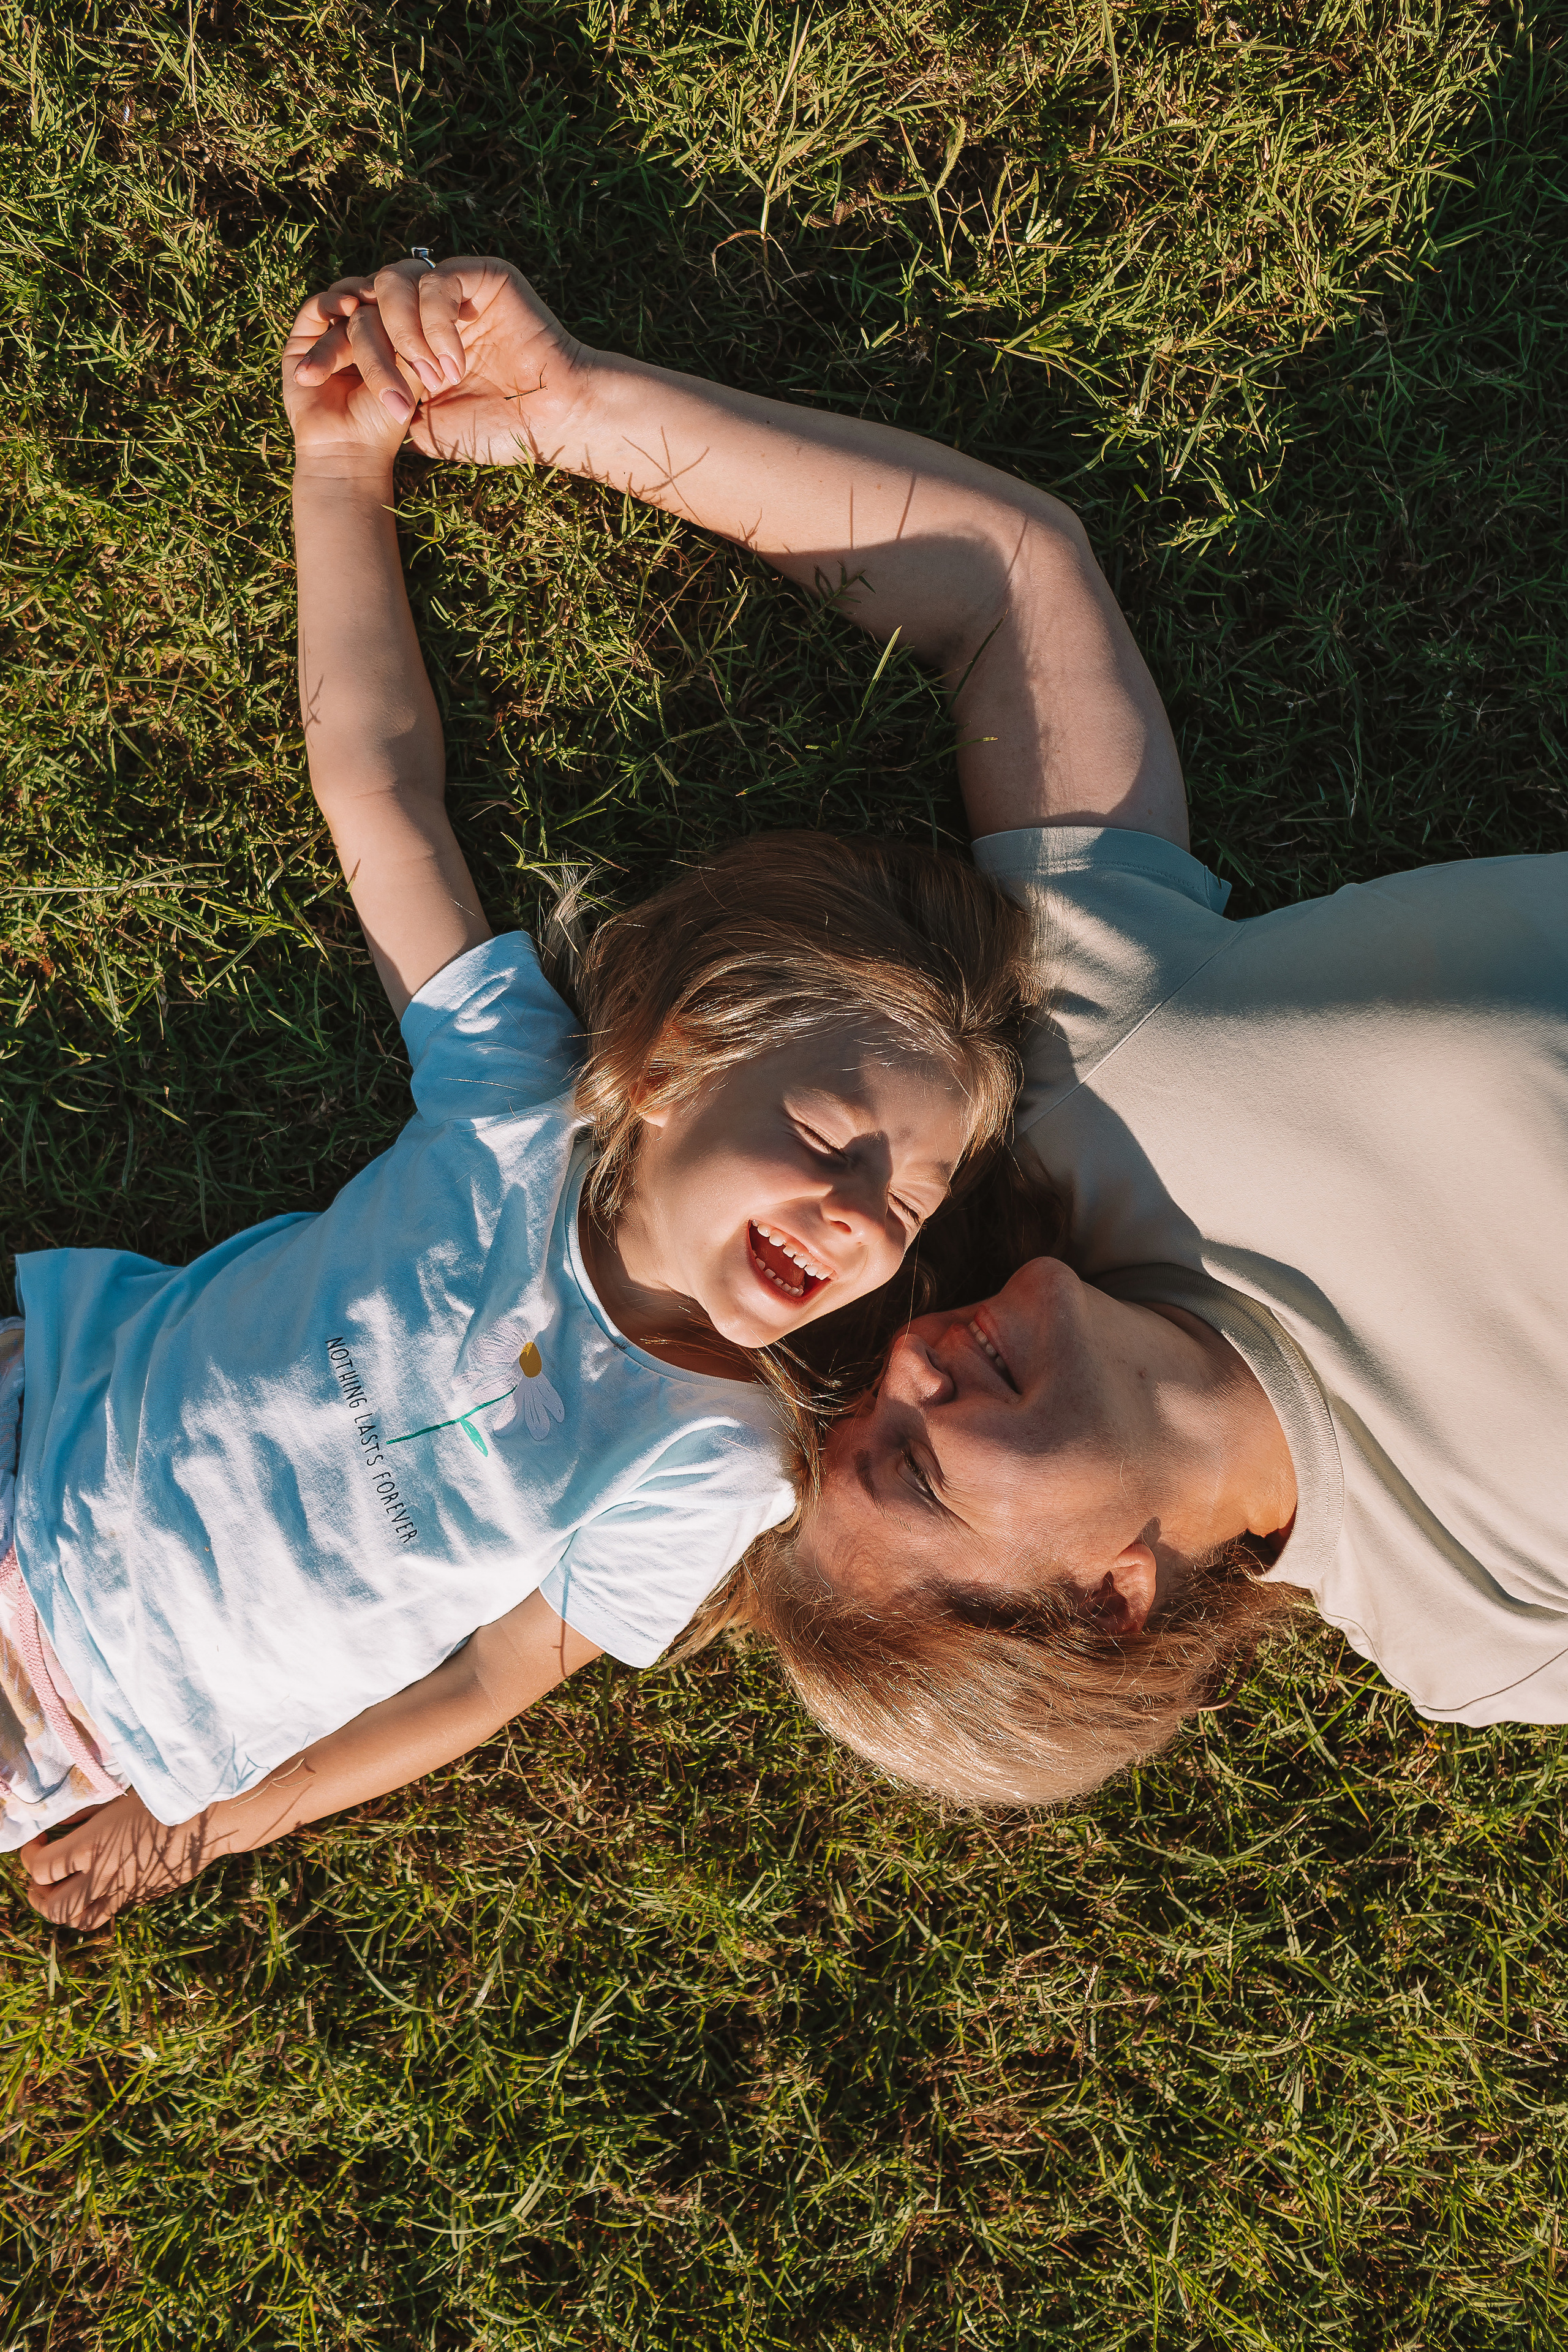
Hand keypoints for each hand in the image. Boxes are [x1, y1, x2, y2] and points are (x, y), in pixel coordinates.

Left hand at [18, 1790, 218, 1927]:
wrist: (210, 1819)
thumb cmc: (164, 1797)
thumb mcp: (117, 1798)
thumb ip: (83, 1814)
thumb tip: (59, 1824)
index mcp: (92, 1847)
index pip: (41, 1868)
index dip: (29, 1856)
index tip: (37, 1840)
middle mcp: (103, 1876)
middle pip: (53, 1906)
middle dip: (37, 1894)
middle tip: (40, 1877)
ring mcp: (124, 1892)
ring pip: (78, 1920)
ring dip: (61, 1909)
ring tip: (60, 1891)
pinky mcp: (142, 1898)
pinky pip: (107, 1912)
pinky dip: (91, 1906)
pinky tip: (96, 1885)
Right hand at [282, 260, 429, 466]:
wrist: (351, 449)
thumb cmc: (386, 418)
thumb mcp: (411, 371)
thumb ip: (413, 334)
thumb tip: (421, 290)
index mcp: (388, 342)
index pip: (400, 305)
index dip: (412, 303)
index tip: (426, 311)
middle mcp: (360, 334)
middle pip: (375, 302)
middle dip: (387, 317)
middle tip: (396, 322)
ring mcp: (331, 334)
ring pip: (347, 303)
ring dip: (357, 307)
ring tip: (363, 307)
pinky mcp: (302, 340)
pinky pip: (315, 309)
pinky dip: (328, 304)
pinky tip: (342, 309)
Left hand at [292, 257, 596, 467]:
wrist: (555, 420)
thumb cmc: (501, 432)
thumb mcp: (427, 427)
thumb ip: (391, 401)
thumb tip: (349, 394)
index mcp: (412, 346)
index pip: (357, 332)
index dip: (327, 350)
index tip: (304, 379)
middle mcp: (427, 312)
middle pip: (366, 304)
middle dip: (352, 344)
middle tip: (351, 381)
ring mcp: (452, 290)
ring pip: (392, 285)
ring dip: (402, 336)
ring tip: (431, 379)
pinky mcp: (479, 274)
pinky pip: (434, 281)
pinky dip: (435, 322)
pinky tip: (452, 362)